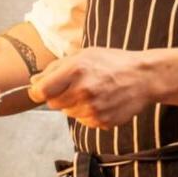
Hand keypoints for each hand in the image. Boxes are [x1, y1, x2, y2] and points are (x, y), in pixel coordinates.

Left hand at [28, 47, 157, 128]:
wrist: (143, 77)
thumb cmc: (112, 62)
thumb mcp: (83, 55)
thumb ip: (55, 68)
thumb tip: (33, 81)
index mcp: (75, 71)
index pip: (41, 91)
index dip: (37, 92)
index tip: (40, 91)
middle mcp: (82, 91)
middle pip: (53, 104)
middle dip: (59, 96)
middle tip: (75, 86)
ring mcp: (92, 108)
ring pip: (68, 113)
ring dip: (74, 105)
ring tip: (92, 92)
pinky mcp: (101, 121)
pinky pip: (83, 121)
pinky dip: (87, 113)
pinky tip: (101, 101)